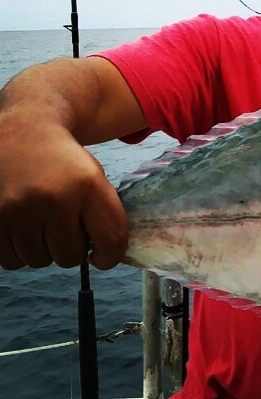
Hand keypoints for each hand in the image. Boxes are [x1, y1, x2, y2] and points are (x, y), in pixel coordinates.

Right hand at [0, 115, 127, 270]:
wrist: (23, 137)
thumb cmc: (65, 165)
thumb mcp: (95, 179)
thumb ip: (103, 215)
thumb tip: (101, 256)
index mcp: (89, 186)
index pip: (110, 240)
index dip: (110, 257)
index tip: (102, 256)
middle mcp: (55, 198)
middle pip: (71, 258)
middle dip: (73, 250)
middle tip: (68, 229)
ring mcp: (21, 209)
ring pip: (40, 261)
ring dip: (45, 250)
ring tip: (45, 223)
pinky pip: (12, 261)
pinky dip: (20, 252)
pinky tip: (25, 228)